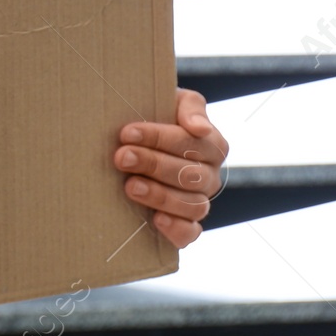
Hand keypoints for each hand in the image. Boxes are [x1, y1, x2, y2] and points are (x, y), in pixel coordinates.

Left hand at [114, 89, 227, 248]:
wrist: (136, 143)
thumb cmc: (157, 117)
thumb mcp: (174, 102)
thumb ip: (191, 107)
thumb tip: (199, 128)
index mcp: (213, 146)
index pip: (193, 143)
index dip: (160, 138)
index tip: (127, 132)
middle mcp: (210, 176)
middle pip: (190, 174)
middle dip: (153, 164)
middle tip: (122, 157)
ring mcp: (199, 202)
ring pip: (191, 204)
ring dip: (159, 195)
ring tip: (130, 185)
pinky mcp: (186, 226)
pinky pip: (190, 233)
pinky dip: (176, 229)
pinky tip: (156, 219)